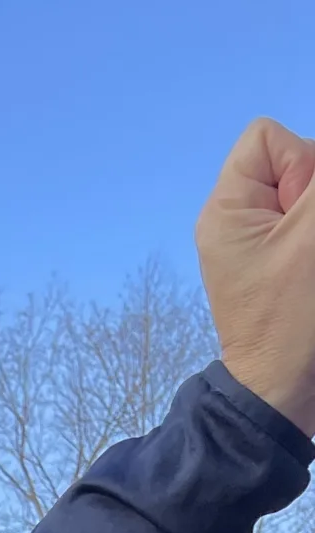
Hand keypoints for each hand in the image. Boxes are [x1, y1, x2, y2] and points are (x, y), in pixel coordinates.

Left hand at [198, 118, 314, 433]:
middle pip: (301, 162)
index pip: (266, 138)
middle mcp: (240, 221)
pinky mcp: (287, 265)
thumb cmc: (292, 320)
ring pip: (311, 198)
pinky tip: (308, 272)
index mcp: (228, 210)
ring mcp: (265, 244)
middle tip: (307, 250)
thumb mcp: (311, 237)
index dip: (299, 161)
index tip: (300, 213)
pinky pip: (307, 230)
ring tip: (308, 269)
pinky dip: (314, 241)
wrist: (286, 394)